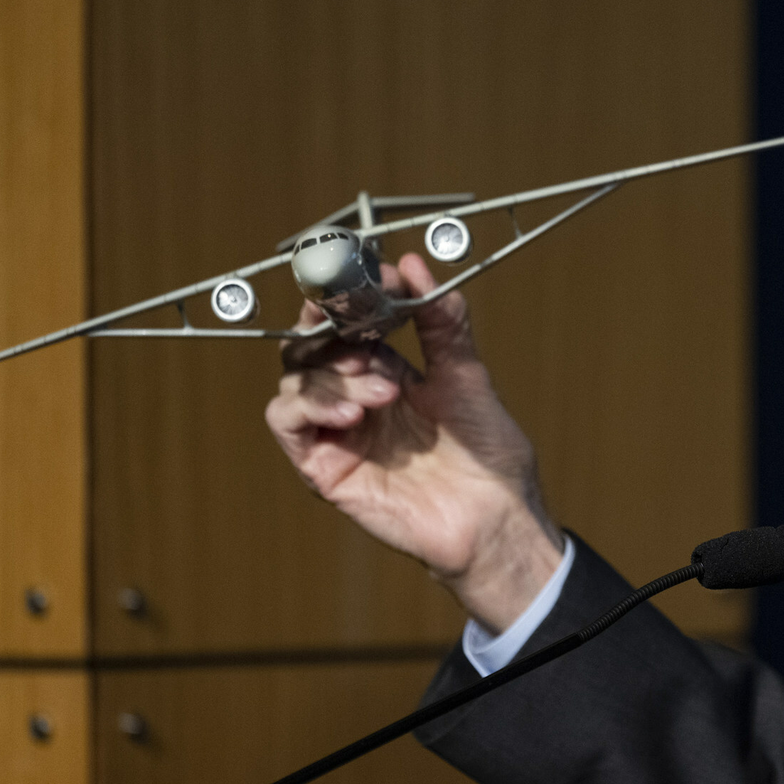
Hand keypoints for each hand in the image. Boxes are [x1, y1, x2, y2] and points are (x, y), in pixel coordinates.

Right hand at [264, 252, 563, 629]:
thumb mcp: (467, 376)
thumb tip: (414, 265)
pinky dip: (309, 406)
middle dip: (328, 328)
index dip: (350, 296)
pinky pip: (287, 423)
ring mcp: (337, 432)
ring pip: (295, 380)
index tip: (371, 277)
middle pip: (309, 346)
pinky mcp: (324, 468)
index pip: (345, 322)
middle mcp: (355, 398)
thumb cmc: (488, 455)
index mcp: (387, 371)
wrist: (496, 519)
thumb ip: (441, 322)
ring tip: (383, 390)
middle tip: (359, 328)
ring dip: (333, 375)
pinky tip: (353, 413)